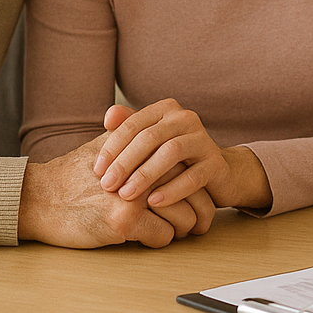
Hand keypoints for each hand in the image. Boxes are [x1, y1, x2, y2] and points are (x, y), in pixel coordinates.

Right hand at [17, 131, 214, 247]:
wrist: (39, 198)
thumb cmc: (73, 176)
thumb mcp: (105, 148)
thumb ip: (135, 142)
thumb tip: (166, 142)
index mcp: (144, 150)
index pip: (189, 169)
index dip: (199, 189)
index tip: (200, 203)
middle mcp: (144, 169)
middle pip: (195, 193)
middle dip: (200, 214)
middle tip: (198, 226)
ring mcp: (134, 195)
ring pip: (185, 218)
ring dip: (181, 230)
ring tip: (173, 232)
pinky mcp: (124, 221)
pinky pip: (163, 237)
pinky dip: (159, 241)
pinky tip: (145, 237)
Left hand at [92, 100, 271, 211]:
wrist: (215, 174)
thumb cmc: (172, 160)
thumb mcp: (149, 143)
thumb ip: (129, 127)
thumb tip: (108, 116)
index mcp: (166, 110)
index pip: (133, 124)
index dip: (112, 147)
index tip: (96, 171)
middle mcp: (186, 119)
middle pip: (150, 137)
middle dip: (125, 162)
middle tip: (107, 185)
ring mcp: (204, 140)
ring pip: (171, 153)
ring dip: (145, 175)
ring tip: (126, 194)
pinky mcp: (216, 164)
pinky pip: (193, 176)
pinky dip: (172, 190)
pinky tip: (154, 202)